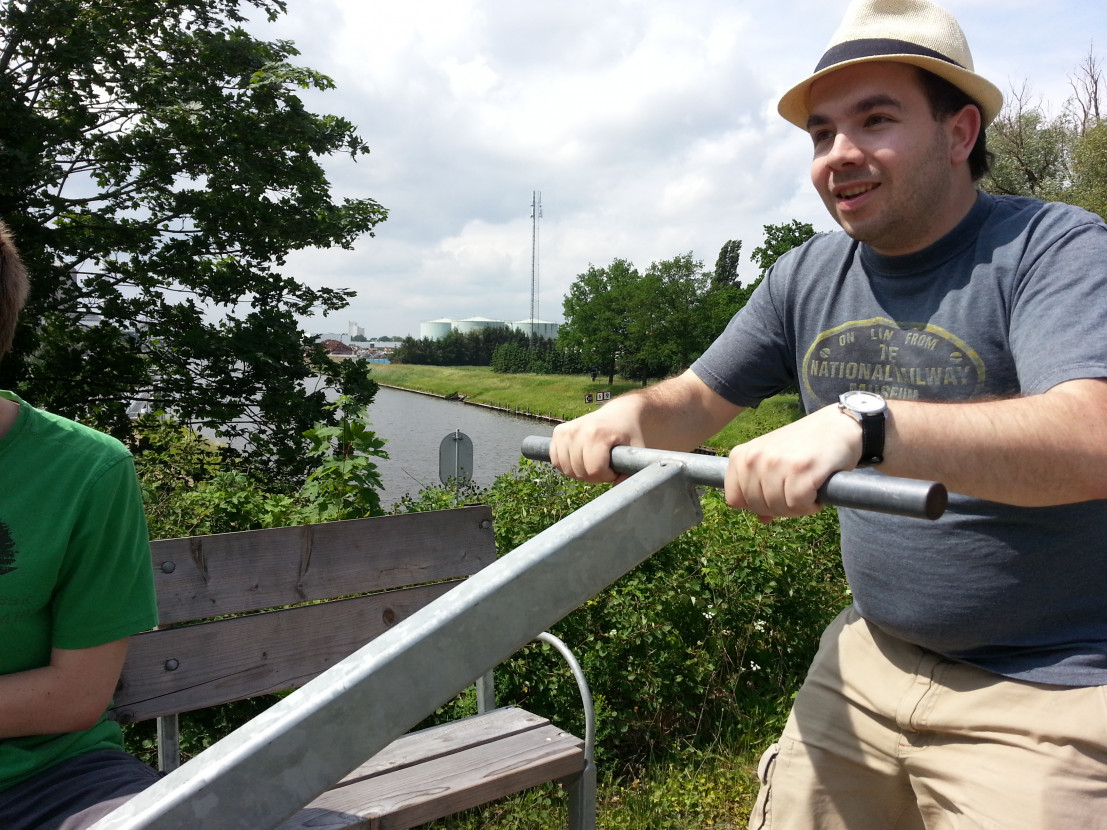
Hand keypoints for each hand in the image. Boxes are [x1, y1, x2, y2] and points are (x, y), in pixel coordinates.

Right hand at [549, 403, 644, 482]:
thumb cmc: (630, 433)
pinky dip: (568, 465)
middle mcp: (578, 431)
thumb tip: (617, 489)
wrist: (620, 413)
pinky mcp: (559, 432)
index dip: (606, 475)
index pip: (594, 471)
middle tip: (606, 464)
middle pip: (580, 472)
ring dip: (581, 471)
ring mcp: (566, 430)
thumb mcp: (636, 452)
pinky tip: (581, 460)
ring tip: (594, 461)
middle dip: (595, 475)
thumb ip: (630, 473)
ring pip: (567, 469)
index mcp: (597, 434)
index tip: (614, 466)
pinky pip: (557, 461)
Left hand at [724, 403, 861, 521]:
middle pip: (757, 507)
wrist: (838, 425)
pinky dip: (811, 505)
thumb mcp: (775, 462)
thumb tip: (761, 519)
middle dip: (779, 507)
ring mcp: (776, 463)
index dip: (755, 504)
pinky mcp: (800, 470)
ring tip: (808, 486)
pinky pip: (798, 506)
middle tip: (797, 489)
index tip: (775, 493)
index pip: (734, 499)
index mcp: (741, 456)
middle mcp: (754, 458)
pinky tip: (818, 488)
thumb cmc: (804, 446)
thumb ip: (762, 488)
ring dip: (797, 507)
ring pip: (777, 509)